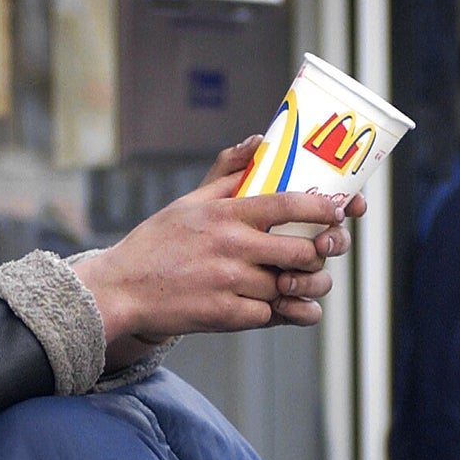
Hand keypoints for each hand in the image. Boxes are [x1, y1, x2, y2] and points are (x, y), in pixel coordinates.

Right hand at [74, 137, 363, 368]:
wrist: (120, 290)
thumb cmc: (156, 243)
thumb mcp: (188, 202)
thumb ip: (227, 175)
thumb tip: (258, 143)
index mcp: (225, 215)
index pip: (287, 204)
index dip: (322, 208)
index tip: (339, 212)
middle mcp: (232, 247)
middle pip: (301, 251)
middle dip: (320, 254)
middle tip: (323, 252)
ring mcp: (229, 284)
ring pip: (288, 286)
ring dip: (301, 286)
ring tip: (302, 282)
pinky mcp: (225, 316)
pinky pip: (268, 315)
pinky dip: (274, 311)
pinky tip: (270, 304)